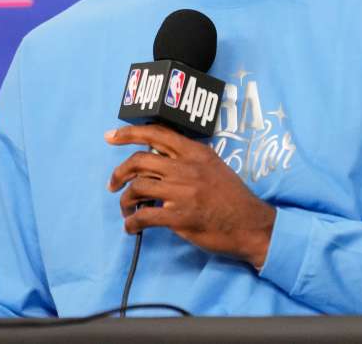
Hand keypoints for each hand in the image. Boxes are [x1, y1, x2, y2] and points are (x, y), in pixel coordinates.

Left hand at [106, 126, 274, 268]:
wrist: (251, 225)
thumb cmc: (232, 198)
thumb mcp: (214, 166)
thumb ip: (189, 159)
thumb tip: (158, 160)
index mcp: (196, 152)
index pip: (156, 133)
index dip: (129, 133)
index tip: (110, 137)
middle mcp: (187, 168)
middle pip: (139, 161)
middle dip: (119, 172)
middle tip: (113, 183)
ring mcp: (183, 192)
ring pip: (137, 188)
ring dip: (124, 200)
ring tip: (126, 209)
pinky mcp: (180, 217)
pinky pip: (144, 216)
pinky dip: (131, 223)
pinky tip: (132, 227)